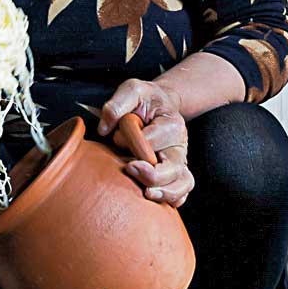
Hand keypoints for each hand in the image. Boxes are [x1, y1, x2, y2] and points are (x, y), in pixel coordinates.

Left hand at [97, 78, 193, 207]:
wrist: (159, 104)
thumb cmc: (145, 99)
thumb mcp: (131, 90)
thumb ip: (116, 104)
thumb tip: (105, 128)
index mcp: (171, 124)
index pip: (153, 139)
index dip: (133, 141)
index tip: (118, 136)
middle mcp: (180, 145)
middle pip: (173, 167)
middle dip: (152, 174)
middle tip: (129, 168)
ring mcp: (179, 161)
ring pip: (182, 184)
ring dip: (165, 192)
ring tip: (146, 194)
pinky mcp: (175, 173)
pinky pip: (182, 192)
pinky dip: (172, 199)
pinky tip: (155, 198)